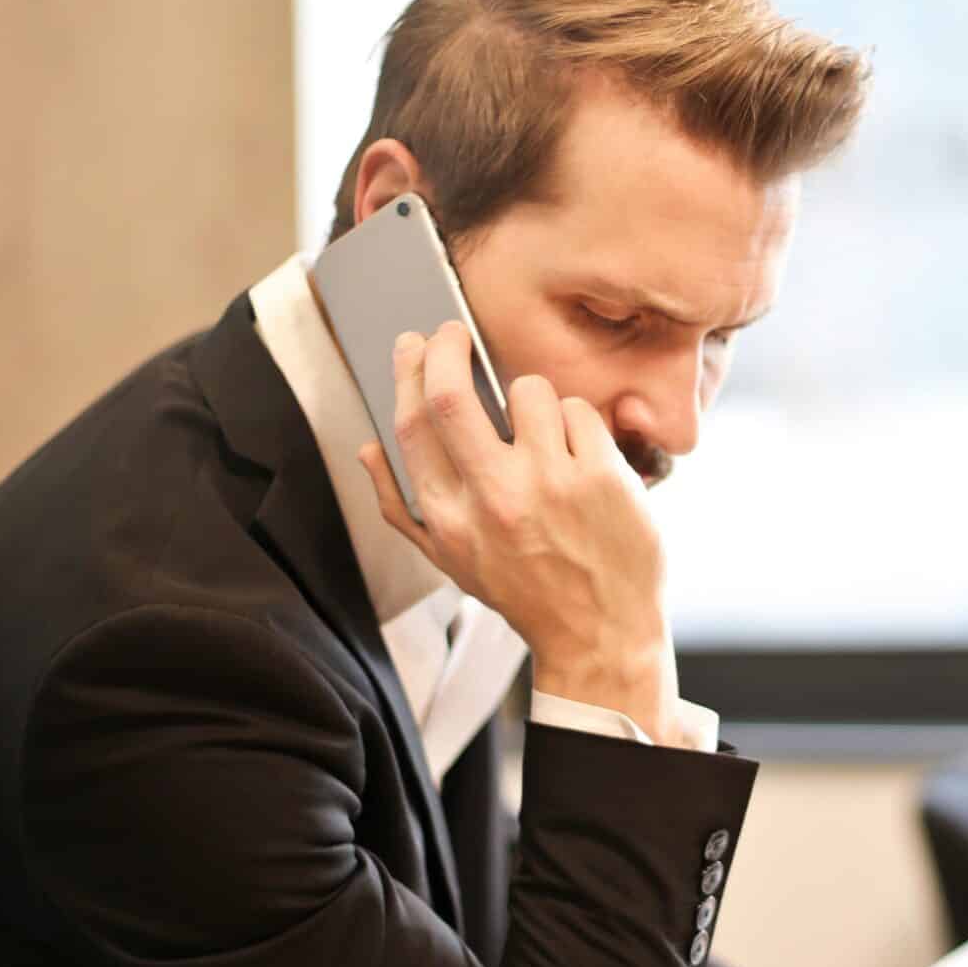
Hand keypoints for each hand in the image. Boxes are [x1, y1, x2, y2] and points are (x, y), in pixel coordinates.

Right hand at [360, 324, 682, 737]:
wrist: (599, 634)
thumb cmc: (524, 592)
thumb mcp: (450, 560)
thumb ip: (400, 505)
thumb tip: (367, 448)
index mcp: (448, 519)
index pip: (412, 425)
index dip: (408, 372)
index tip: (415, 344)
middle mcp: (493, 499)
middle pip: (450, 395)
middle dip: (447, 347)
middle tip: (454, 331)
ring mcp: (550, 484)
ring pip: (528, 391)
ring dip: (531, 397)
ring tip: (542, 432)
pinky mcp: (601, 476)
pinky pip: (578, 410)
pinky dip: (576, 422)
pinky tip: (580, 456)